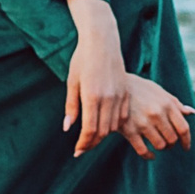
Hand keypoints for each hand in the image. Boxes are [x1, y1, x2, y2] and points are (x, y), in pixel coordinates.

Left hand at [63, 0, 125, 155]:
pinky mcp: (126, 92)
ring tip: (92, 138)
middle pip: (103, 131)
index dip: (83, 144)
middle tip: (82, 148)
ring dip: (103, 135)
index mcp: (92, 96)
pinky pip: (122, 116)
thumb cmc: (82, 60)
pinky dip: (113, 125)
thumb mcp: (72, 82)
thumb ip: (71, 106)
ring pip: (113, 126)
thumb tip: (68, 129)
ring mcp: (120, 95)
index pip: (90, 130)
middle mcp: (109, 98)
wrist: (102, 42)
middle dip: (92, 143)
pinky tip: (105, 125)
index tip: (77, 151)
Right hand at [118, 73, 194, 158]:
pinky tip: (151, 154)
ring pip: (160, 146)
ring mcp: (143, 123)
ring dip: (161, 148)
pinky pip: (143, 151)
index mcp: (167, 104)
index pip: (183, 128)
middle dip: (172, 144)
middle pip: (172, 139)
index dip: (187, 141)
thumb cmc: (141, 89)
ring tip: (159, 144)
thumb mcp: (160, 92)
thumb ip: (176, 104)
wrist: (115, 86)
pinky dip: (149, 155)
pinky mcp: (129, 130)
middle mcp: (157, 114)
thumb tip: (192, 113)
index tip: (186, 147)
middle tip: (169, 143)